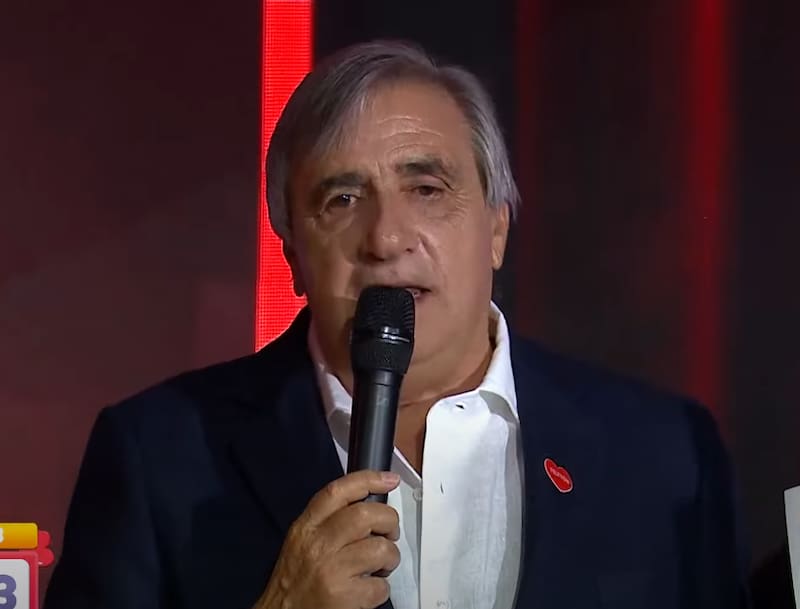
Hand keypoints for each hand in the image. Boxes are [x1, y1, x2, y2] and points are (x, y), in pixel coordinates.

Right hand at [254, 470, 401, 608]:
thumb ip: (327, 522)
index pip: (338, 492)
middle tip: (390, 533)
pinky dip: (381, 589)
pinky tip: (368, 590)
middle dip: (389, 521)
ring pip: (380, 548)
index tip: (389, 480)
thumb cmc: (294, 583)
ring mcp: (330, 570)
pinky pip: (380, 585)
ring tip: (380, 566)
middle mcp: (317, 545)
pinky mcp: (343, 596)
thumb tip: (366, 506)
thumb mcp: (300, 543)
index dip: (368, 480)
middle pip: (365, 515)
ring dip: (390, 557)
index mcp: (306, 528)